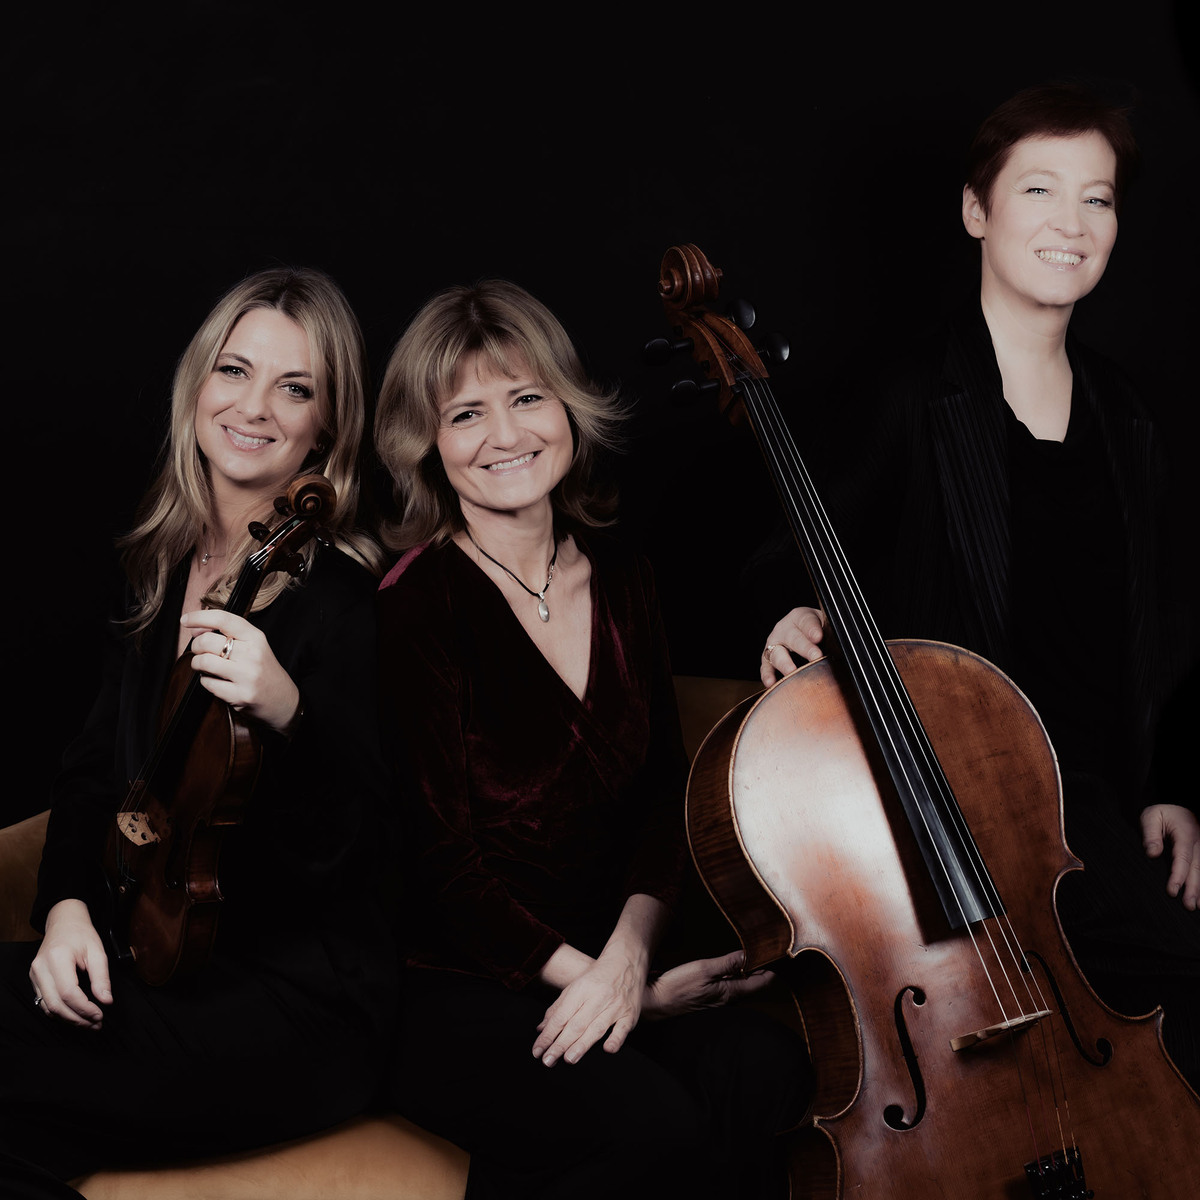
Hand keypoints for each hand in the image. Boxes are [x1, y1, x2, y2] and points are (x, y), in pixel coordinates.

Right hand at [29, 899, 112, 1027]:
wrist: (64, 922)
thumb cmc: (82, 934)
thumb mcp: (98, 951)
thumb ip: (102, 977)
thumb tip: (106, 1000)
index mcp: (57, 958)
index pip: (69, 993)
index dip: (84, 1008)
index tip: (100, 1014)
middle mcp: (41, 968)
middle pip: (56, 1004)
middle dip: (77, 1019)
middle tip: (96, 1024)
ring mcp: (35, 975)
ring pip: (48, 1008)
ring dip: (69, 1019)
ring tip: (88, 1023)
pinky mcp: (35, 980)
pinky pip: (44, 1003)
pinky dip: (60, 1013)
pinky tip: (75, 1015)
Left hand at [182, 610, 300, 734]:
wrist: (283, 699)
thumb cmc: (264, 670)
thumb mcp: (254, 646)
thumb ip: (229, 634)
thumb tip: (196, 628)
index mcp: (256, 638)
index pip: (223, 619)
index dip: (199, 617)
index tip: (185, 620)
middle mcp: (253, 654)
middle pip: (207, 641)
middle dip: (196, 646)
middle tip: (199, 650)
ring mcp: (247, 676)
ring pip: (204, 662)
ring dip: (197, 664)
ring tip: (205, 666)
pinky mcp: (239, 695)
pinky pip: (207, 683)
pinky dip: (206, 681)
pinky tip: (215, 681)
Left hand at [532, 948, 646, 1066]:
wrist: (627, 961)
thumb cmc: (598, 976)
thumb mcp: (575, 986)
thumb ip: (558, 1008)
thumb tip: (541, 1029)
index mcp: (581, 989)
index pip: (561, 1016)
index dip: (548, 1034)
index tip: (537, 1050)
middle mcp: (597, 998)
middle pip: (577, 1024)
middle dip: (561, 1044)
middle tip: (548, 1060)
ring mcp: (615, 1006)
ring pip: (596, 1028)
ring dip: (582, 1045)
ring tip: (569, 1059)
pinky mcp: (630, 1013)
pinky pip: (623, 1028)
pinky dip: (615, 1039)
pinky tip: (607, 1049)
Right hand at [643, 950, 774, 1019]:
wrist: (656, 1002)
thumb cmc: (677, 987)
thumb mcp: (704, 969)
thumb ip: (728, 963)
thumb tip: (749, 956)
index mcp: (730, 993)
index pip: (761, 984)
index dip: (771, 971)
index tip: (779, 957)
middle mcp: (727, 1000)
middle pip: (752, 986)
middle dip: (762, 971)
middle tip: (769, 954)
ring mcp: (717, 1001)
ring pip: (740, 987)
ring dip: (747, 974)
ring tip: (753, 959)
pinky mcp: (707, 1000)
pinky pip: (727, 988)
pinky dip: (733, 978)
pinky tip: (729, 970)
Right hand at [761, 607, 825, 685]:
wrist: (807, 638)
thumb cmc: (820, 632)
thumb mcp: (827, 627)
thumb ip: (832, 633)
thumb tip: (842, 644)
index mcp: (800, 617)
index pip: (806, 621)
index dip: (812, 629)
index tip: (819, 637)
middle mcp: (784, 629)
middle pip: (793, 638)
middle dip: (804, 648)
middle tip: (816, 656)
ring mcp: (774, 644)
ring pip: (777, 653)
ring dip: (785, 663)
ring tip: (792, 671)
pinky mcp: (768, 660)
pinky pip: (766, 667)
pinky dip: (767, 675)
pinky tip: (771, 683)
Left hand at [1141, 804, 1199, 910]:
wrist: (1176, 806)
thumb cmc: (1162, 813)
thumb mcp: (1151, 817)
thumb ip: (1151, 835)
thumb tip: (1151, 854)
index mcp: (1185, 834)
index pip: (1182, 858)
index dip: (1178, 876)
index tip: (1172, 891)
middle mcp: (1198, 843)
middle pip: (1196, 868)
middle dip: (1193, 888)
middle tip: (1188, 906)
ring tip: (1196, 906)